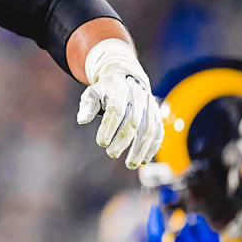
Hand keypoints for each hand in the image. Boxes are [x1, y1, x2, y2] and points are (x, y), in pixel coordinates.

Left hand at [77, 39, 164, 168]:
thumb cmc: (106, 89)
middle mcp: (138, 97)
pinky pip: (159, 132)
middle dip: (123, 140)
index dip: (109, 128)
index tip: (101, 143)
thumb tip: (82, 120)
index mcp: (120, 89)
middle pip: (133, 122)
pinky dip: (153, 147)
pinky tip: (144, 160)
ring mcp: (150, 106)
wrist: (128, 77)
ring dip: (141, 148)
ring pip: (149, 129)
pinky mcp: (157, 114)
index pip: (116, 110)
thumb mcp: (92, 92)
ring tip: (130, 164)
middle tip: (111, 154)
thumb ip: (87, 106)